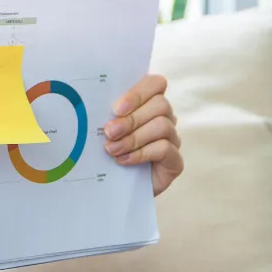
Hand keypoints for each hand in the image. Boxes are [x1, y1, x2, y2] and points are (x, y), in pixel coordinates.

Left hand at [103, 74, 182, 195]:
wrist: (116, 187)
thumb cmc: (110, 151)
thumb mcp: (107, 130)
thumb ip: (108, 115)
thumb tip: (95, 104)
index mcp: (149, 102)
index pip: (155, 83)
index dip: (138, 93)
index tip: (116, 109)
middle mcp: (165, 117)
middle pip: (160, 105)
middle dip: (131, 119)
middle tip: (109, 132)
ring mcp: (173, 139)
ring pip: (162, 126)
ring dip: (134, 138)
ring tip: (113, 149)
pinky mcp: (175, 161)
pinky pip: (165, 148)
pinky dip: (141, 153)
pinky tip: (124, 160)